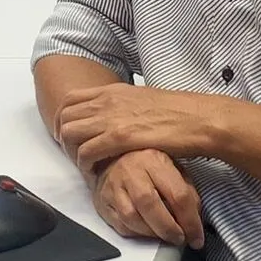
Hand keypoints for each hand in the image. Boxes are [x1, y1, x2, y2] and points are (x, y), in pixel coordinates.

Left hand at [55, 82, 235, 176]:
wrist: (197, 119)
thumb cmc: (177, 112)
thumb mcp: (143, 99)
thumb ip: (123, 104)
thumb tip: (114, 114)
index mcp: (113, 90)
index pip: (70, 100)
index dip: (63, 118)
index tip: (69, 134)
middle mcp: (107, 101)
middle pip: (65, 117)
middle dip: (63, 137)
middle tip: (74, 153)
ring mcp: (111, 118)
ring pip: (70, 134)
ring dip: (72, 151)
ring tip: (85, 163)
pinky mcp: (119, 137)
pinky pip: (86, 152)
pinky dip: (85, 164)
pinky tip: (96, 171)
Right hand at [93, 148, 203, 248]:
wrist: (111, 156)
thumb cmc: (146, 164)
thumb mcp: (173, 167)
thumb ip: (186, 190)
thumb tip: (195, 219)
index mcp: (154, 160)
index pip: (177, 194)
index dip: (190, 221)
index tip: (196, 236)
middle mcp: (131, 171)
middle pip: (151, 205)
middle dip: (168, 229)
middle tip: (180, 239)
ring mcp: (113, 186)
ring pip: (132, 218)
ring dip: (152, 233)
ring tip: (164, 235)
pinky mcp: (102, 201)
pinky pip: (120, 225)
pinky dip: (137, 233)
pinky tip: (147, 231)